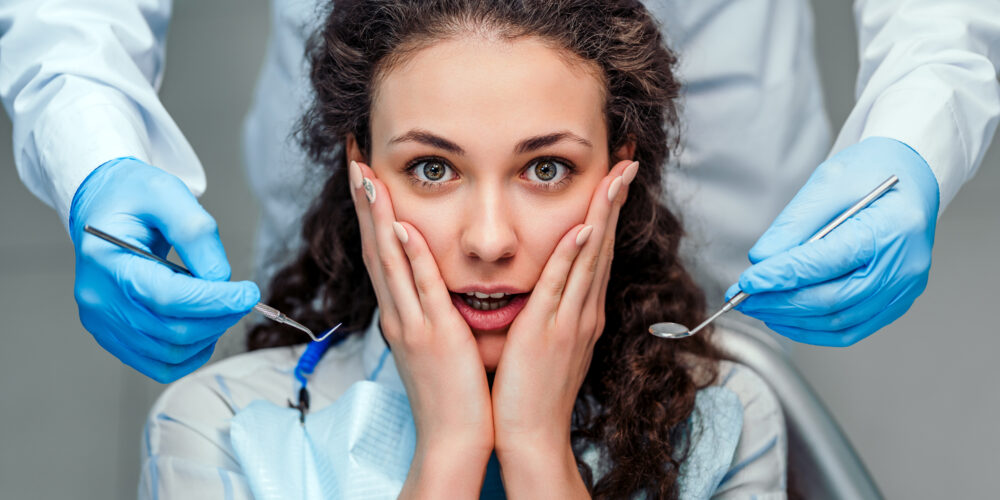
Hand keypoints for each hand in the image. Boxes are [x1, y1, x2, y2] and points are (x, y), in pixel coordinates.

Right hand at [69, 157, 259, 382]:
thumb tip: (220, 279)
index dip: (216, 301)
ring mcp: (103, 322)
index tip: (249, 293)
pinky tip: (207, 330)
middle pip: (172, 330)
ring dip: (209, 335)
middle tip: (243, 297)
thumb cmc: (133, 196)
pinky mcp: (113, 335)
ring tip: (223, 307)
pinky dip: (190, 354)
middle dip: (220, 317)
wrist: (103, 206)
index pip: (168, 298)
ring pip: (169, 352)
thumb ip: (196, 233)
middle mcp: (99, 300)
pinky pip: (157, 364)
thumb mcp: (167, 193)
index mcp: (106, 262)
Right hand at [347, 160, 492, 493]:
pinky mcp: (434, 336)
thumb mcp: (436, 342)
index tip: (365, 172)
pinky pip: (420, 290)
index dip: (371, 210)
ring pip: (389, 261)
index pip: (381, 251)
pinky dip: (409, 257)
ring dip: (377, 216)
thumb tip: (431, 279)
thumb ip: (430, 308)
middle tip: (354, 156)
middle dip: (364, 199)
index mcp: (402, 313)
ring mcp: (413, 323)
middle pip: (374, 246)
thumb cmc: (452, 391)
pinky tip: (401, 227)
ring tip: (366, 175)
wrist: (454, 436)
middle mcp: (399, 313)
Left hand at [490, 159, 636, 494]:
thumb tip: (552, 290)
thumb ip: (553, 313)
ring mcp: (570, 320)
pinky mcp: (548, 331)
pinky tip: (584, 227)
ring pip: (591, 256)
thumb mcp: (550, 345)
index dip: (607, 211)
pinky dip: (575, 255)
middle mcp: (584, 311)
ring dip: (603, 213)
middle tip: (627, 159)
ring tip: (616, 175)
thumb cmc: (532, 391)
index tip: (614, 178)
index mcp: (582, 312)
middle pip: (604, 244)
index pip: (598, 250)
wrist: (532, 434)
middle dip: (615, 199)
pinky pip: (563, 286)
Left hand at [726, 137, 939, 345]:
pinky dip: (813, 329)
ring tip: (759, 307)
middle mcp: (903, 266)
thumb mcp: (829, 182)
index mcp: (890, 229)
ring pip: (838, 321)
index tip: (748, 281)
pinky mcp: (896, 302)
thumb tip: (762, 260)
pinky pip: (850, 329)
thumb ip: (794, 224)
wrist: (910, 177)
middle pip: (832, 300)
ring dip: (792, 319)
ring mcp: (903, 289)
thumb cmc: (872, 173)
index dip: (781, 276)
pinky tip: (786, 318)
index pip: (826, 263)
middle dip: (779, 302)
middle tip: (743, 298)